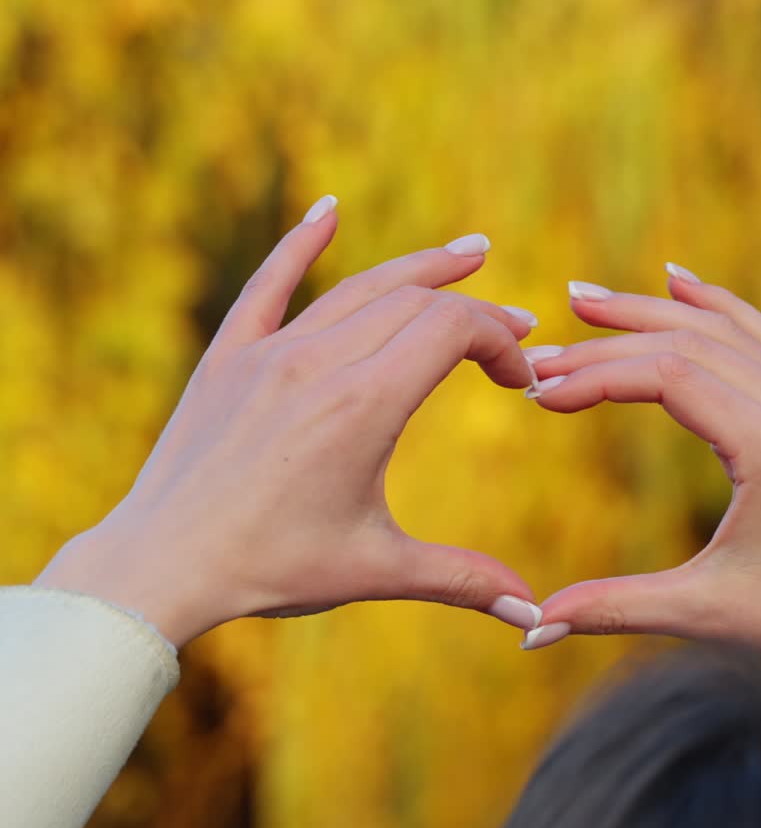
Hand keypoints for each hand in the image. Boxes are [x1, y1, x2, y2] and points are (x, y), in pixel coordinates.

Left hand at [34, 198, 544, 647]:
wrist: (160, 567)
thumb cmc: (270, 569)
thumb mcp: (376, 570)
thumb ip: (463, 581)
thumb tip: (535, 616)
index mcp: (364, 405)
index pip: (453, 330)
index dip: (501, 343)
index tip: (520, 383)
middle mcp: (320, 363)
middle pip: (416, 300)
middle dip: (477, 310)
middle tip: (517, 328)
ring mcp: (270, 353)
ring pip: (358, 287)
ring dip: (420, 268)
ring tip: (468, 254)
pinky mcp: (229, 358)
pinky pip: (268, 284)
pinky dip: (301, 243)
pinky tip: (328, 211)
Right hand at [524, 268, 760, 691]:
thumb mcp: (698, 612)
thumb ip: (612, 609)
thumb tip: (529, 631)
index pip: (667, 377)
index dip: (596, 377)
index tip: (540, 393)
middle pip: (686, 343)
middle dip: (606, 343)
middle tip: (542, 352)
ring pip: (720, 330)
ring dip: (650, 312)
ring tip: (585, 298)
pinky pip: (759, 336)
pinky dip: (716, 305)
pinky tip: (679, 283)